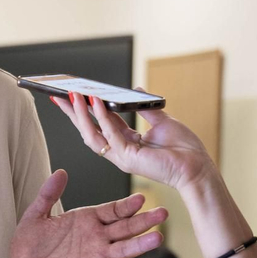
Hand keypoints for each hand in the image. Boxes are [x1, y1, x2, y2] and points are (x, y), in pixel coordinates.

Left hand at [10, 170, 167, 257]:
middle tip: (163, 213)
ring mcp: (96, 257)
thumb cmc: (29, 246)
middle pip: (125, 227)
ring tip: (158, 237)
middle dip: (144, 221)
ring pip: (124, 248)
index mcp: (86, 220)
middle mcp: (96, 237)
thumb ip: (48, 195)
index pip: (112, 210)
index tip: (141, 198)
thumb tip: (61, 172)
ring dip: (141, 244)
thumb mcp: (36, 216)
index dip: (126, 205)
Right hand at [50, 93, 215, 192]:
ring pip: (93, 135)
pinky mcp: (129, 157)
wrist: (197, 167)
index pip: (100, 125)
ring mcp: (122, 157)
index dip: (86, 112)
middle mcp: (120, 151)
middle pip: (89, 131)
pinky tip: (95, 102)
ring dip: (81, 115)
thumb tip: (136, 90)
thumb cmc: (184, 150)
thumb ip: (145, 107)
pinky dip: (101, 116)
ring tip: (73, 97)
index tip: (74, 97)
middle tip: (59, 97)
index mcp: (128, 143)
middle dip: (73, 114)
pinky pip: (110, 134)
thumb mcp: (162, 121)